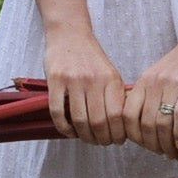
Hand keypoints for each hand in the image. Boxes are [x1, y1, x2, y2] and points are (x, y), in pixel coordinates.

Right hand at [44, 27, 126, 144]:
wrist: (70, 34)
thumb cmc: (91, 58)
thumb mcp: (110, 74)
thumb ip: (116, 97)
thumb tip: (122, 128)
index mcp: (111, 80)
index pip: (117, 115)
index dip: (118, 134)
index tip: (117, 140)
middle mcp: (94, 80)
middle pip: (98, 122)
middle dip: (101, 139)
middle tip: (101, 143)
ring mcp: (73, 80)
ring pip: (79, 119)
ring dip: (83, 136)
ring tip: (86, 138)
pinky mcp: (55, 80)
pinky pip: (57, 111)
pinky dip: (63, 127)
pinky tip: (69, 131)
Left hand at [123, 28, 177, 157]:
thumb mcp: (162, 76)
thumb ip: (153, 95)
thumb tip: (149, 127)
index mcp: (144, 81)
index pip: (127, 115)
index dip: (133, 135)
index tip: (145, 145)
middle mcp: (154, 83)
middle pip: (144, 123)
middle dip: (151, 144)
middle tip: (161, 153)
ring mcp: (172, 84)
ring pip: (161, 122)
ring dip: (165, 143)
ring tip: (172, 152)